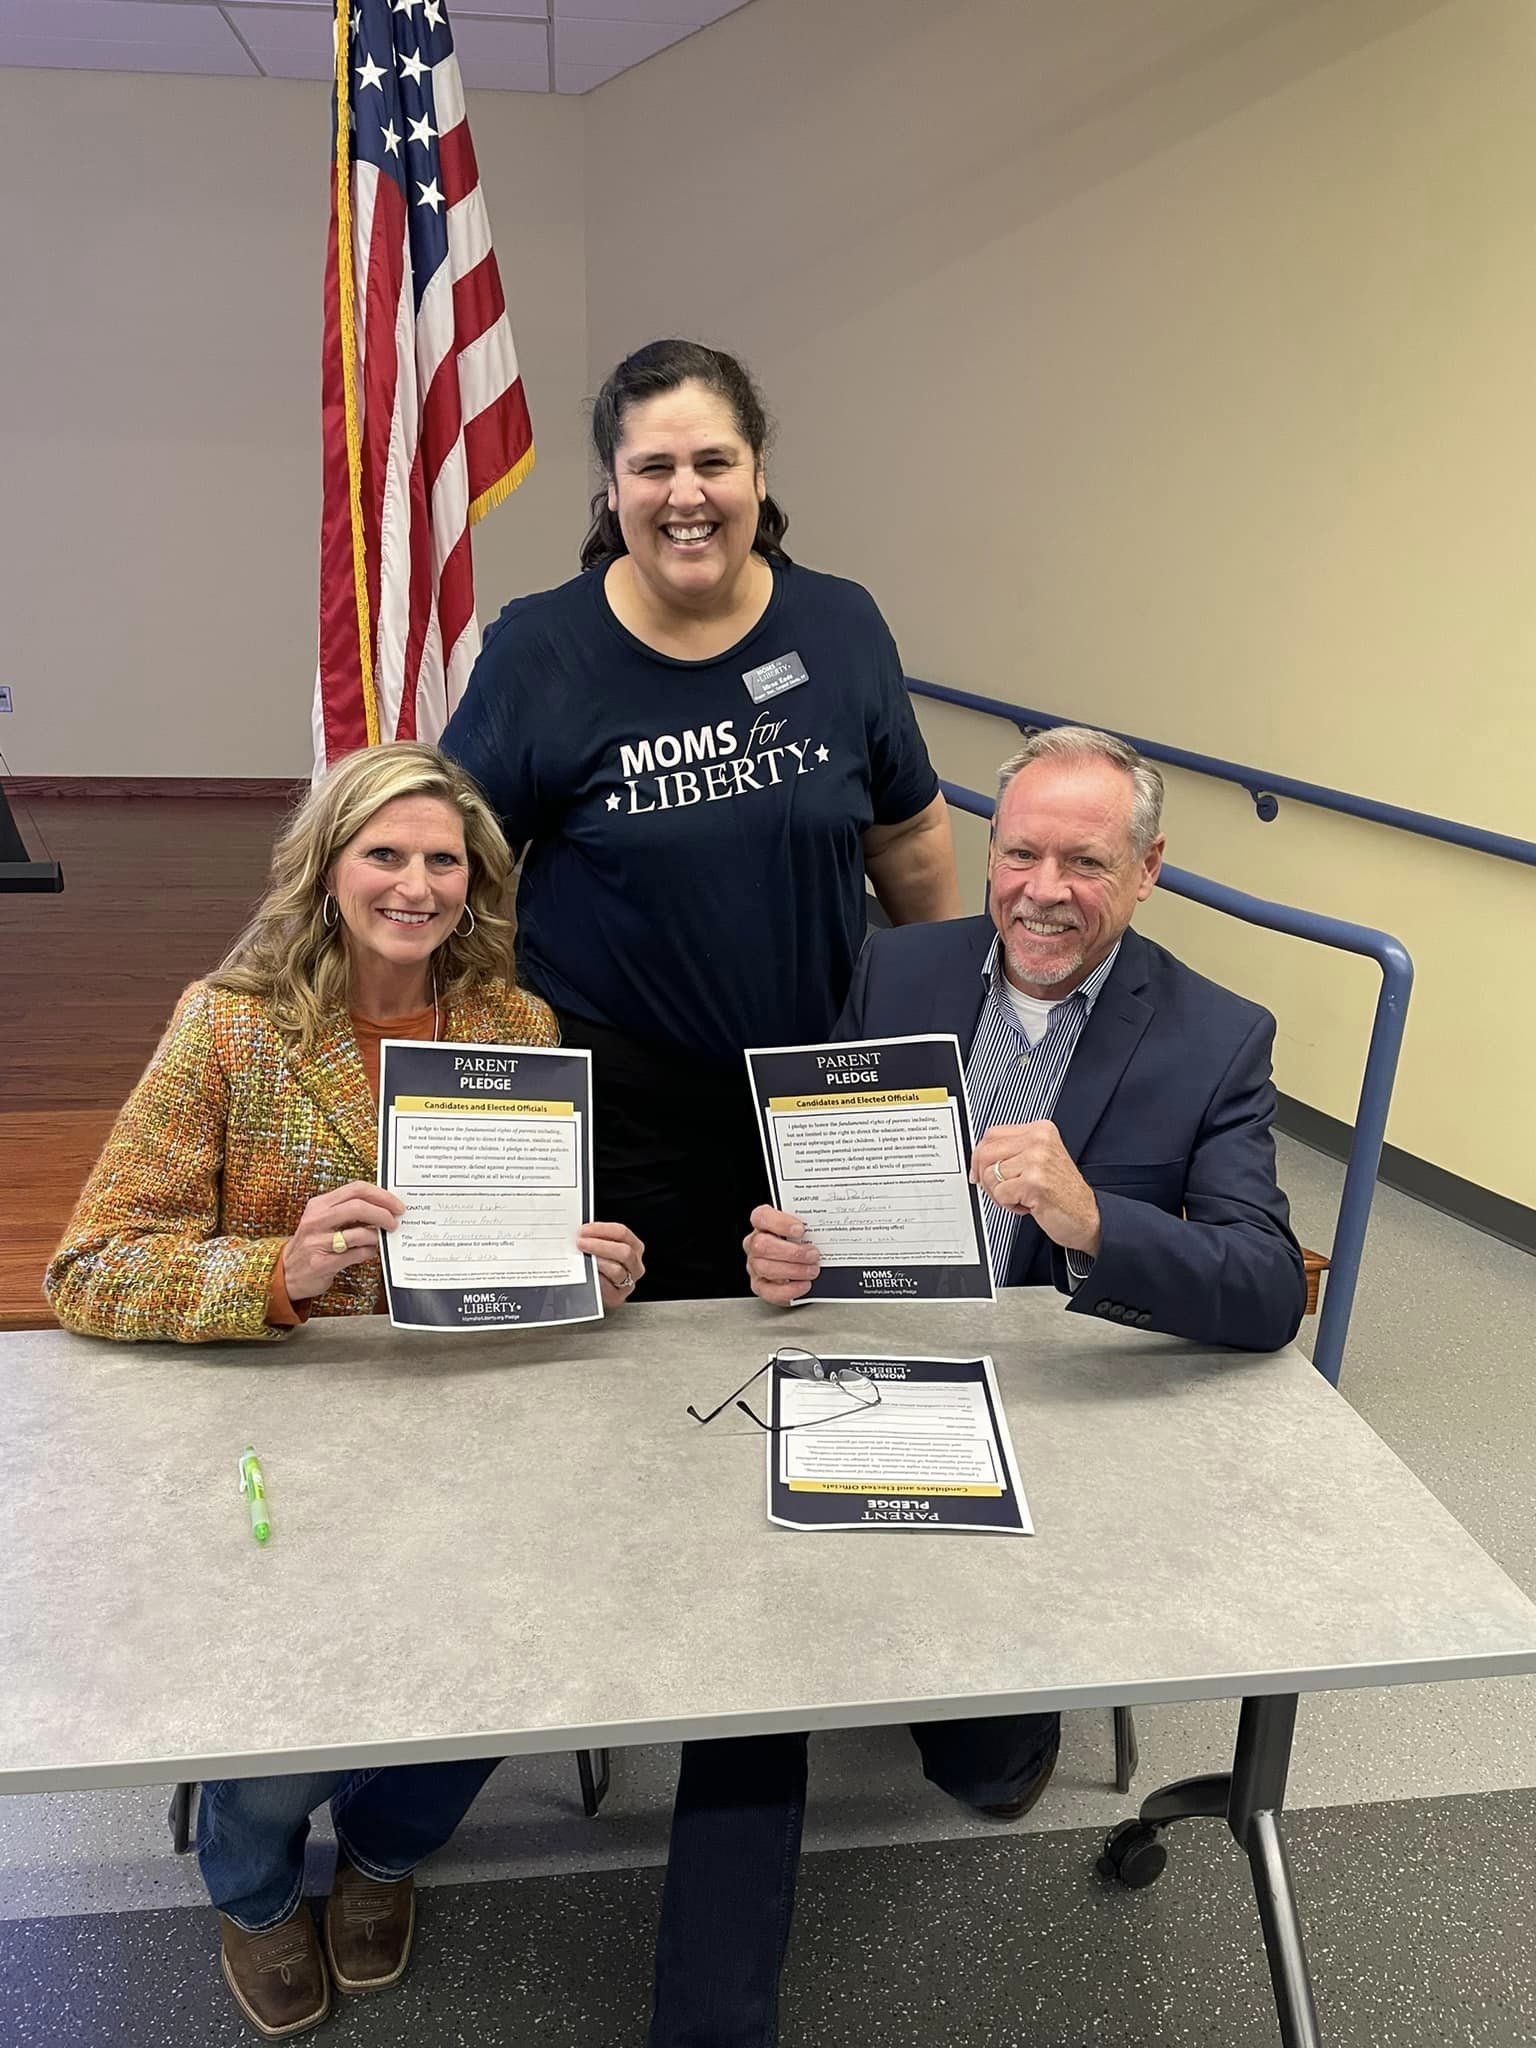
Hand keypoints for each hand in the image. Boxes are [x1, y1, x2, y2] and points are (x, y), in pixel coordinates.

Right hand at [280, 1181, 405, 1302]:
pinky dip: (368, 1252)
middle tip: (394, 1222)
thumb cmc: (312, 1244)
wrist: (287, 1273)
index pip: (356, 1189)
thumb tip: (383, 1206)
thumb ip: (348, 1211)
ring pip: (359, 1233)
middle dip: (383, 1213)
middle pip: (358, 1207)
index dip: (381, 1195)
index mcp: (319, 1205)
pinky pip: (356, 1254)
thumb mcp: (323, 1220)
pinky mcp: (322, 1263)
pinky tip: (368, 1251)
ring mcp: (317, 1242)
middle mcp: (316, 1220)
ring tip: (380, 1239)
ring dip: (376, 1236)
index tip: (396, 1205)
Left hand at [579, 1221, 645, 1306]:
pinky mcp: (617, 1297)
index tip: (584, 1230)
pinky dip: (596, 1279)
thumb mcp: (603, 1247)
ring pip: (617, 1270)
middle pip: (624, 1252)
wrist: (600, 1290)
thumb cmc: (601, 1265)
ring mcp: (628, 1282)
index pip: (622, 1233)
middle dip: (600, 1245)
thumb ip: (596, 1238)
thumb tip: (581, 1232)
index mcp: (634, 1247)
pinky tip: (586, 1273)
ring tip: (583, 1258)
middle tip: (581, 1243)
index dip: (602, 1229)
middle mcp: (634, 1264)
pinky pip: (608, 1288)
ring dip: (598, 1262)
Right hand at [743, 1204, 820, 1305]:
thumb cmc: (797, 1242)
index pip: (762, 1217)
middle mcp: (755, 1244)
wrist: (796, 1264)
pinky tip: (803, 1284)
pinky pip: (770, 1291)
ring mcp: (755, 1265)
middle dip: (792, 1252)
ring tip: (812, 1270)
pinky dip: (790, 1289)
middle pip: (762, 1245)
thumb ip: (806, 1226)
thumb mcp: (801, 1229)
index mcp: (763, 1224)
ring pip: (766, 1268)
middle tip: (813, 1254)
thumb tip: (824, 1228)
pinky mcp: (760, 1285)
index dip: (779, 1223)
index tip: (800, 1229)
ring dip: (794, 1270)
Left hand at [969, 1122, 1100, 1254]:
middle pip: (986, 1153)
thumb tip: (977, 1157)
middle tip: (1002, 1191)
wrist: (1088, 1217)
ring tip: (1021, 1197)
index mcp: (1040, 1130)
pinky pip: (1000, 1194)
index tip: (979, 1172)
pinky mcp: (1034, 1182)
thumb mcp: (1040, 1160)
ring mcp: (1037, 1160)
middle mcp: (1039, 1140)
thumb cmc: (1062, 1192)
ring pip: (990, 1175)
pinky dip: (1009, 1205)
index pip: (992, 1135)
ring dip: (1000, 1194)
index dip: (979, 1156)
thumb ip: (1013, 1151)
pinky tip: (1028, 1205)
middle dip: (986, 1178)